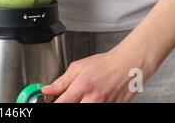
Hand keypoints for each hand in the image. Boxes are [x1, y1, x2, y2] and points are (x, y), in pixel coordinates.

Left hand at [42, 45, 157, 102]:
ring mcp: (103, 106)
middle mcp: (93, 100)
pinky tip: (89, 98)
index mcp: (82, 87)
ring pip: (83, 110)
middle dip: (66, 104)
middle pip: (71, 109)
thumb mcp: (78, 67)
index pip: (60, 103)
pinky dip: (89, 104)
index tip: (51, 100)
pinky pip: (96, 110)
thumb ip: (61, 81)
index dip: (53, 102)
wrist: (127, 66)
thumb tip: (47, 89)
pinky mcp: (111, 109)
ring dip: (78, 104)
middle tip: (67, 97)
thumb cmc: (104, 64)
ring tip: (80, 96)